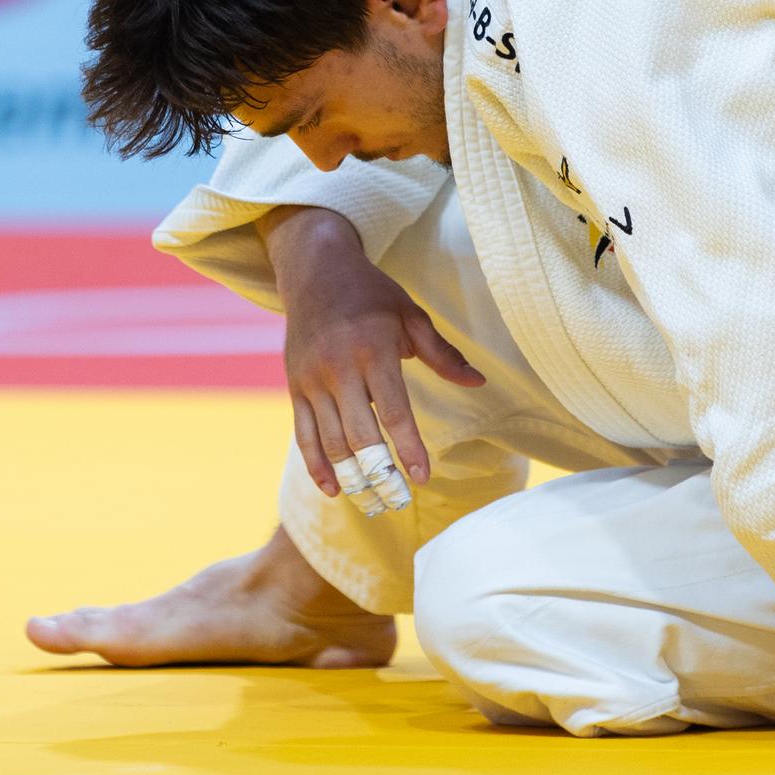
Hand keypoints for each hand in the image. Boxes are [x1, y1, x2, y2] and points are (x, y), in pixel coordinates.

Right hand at [258, 206, 484, 498]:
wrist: (316, 271)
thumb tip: (479, 382)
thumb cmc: (372, 295)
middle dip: (381, 474)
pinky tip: (334, 490)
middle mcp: (339, 368)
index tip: (422, 477)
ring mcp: (312, 380)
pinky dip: (316, 466)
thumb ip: (443, 355)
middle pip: (360, 436)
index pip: (393, 411)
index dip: (408, 448)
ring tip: (373, 503)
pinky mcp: (295, 387)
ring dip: (351, 478)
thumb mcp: (412, 316)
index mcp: (374, 350)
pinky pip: (304, 434)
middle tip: (399, 501)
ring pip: (330, 441)